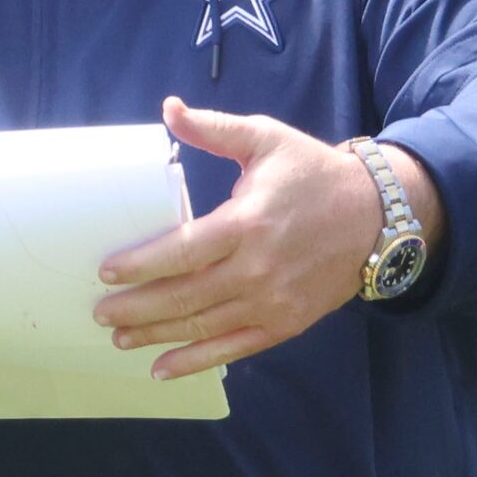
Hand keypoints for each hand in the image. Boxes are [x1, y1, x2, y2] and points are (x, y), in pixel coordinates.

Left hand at [95, 97, 443, 378]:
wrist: (376, 215)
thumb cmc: (314, 174)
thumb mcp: (267, 139)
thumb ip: (216, 129)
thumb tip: (170, 109)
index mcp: (247, 222)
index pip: (181, 251)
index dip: (139, 265)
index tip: (106, 272)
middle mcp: (257, 268)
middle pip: (183, 296)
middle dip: (135, 308)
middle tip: (100, 311)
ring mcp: (272, 301)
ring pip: (201, 326)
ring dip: (155, 335)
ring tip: (120, 336)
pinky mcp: (285, 324)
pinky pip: (231, 349)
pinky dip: (194, 361)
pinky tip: (161, 367)